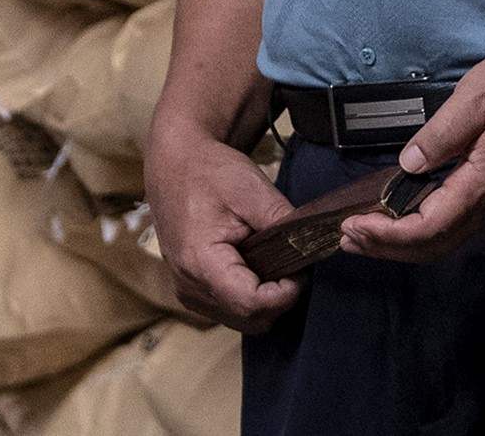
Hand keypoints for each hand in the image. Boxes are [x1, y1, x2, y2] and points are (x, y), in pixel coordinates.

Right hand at [148, 124, 305, 332]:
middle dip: (279, 300)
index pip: (251, 304)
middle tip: (293, 266)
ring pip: (241, 320)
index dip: (284, 295)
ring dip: (264, 301)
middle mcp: (189, 285)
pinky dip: (248, 298)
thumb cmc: (210, 172)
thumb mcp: (251, 188)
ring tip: (274, 264)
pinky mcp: (190, 290)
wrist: (174, 164)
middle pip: (249, 319)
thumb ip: (281, 221)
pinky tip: (256, 268)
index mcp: (200, 262)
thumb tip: (310, 248)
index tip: (301, 271)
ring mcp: (187, 291)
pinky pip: (228, 310)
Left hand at [338, 43, 484, 264]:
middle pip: (432, 246)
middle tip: (347, 239)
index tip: (354, 225)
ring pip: (442, 242)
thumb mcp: (476, 97)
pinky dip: (419, 234)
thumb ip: (440, 135)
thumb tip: (408, 166)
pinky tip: (401, 220)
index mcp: (480, 183)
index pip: (427, 228)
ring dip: (401, 245)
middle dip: (386, 248)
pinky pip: (452, 228)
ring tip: (366, 236)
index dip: (387, 235)